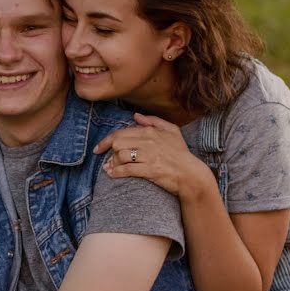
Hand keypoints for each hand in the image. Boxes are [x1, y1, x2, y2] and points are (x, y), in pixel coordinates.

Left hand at [94, 113, 211, 197]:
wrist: (191, 174)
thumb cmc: (181, 153)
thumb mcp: (172, 131)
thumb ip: (153, 121)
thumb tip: (135, 116)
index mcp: (150, 131)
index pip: (121, 132)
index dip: (106, 140)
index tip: (99, 148)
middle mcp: (148, 141)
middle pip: (118, 143)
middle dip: (109, 152)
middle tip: (106, 159)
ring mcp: (148, 156)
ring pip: (120, 155)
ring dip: (112, 163)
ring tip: (110, 168)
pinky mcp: (149, 170)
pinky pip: (127, 169)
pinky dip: (116, 172)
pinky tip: (113, 174)